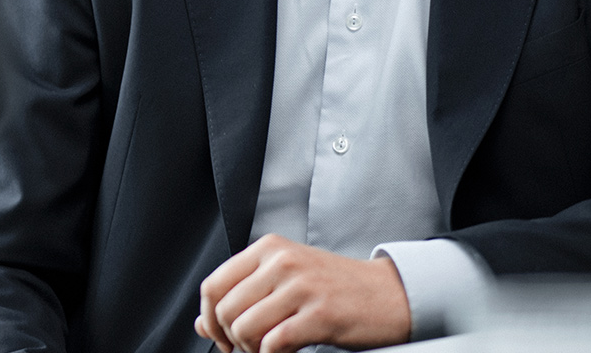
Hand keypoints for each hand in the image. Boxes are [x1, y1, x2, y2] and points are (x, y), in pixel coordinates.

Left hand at [195, 234, 411, 352]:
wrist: (389, 294)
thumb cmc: (334, 289)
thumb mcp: (285, 281)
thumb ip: (243, 297)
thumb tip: (201, 324)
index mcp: (268, 248)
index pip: (213, 286)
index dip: (210, 320)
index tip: (223, 339)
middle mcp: (281, 261)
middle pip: (225, 311)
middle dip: (231, 341)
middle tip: (250, 350)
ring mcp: (301, 286)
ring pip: (245, 329)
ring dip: (251, 351)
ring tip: (269, 352)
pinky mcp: (319, 314)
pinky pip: (274, 344)